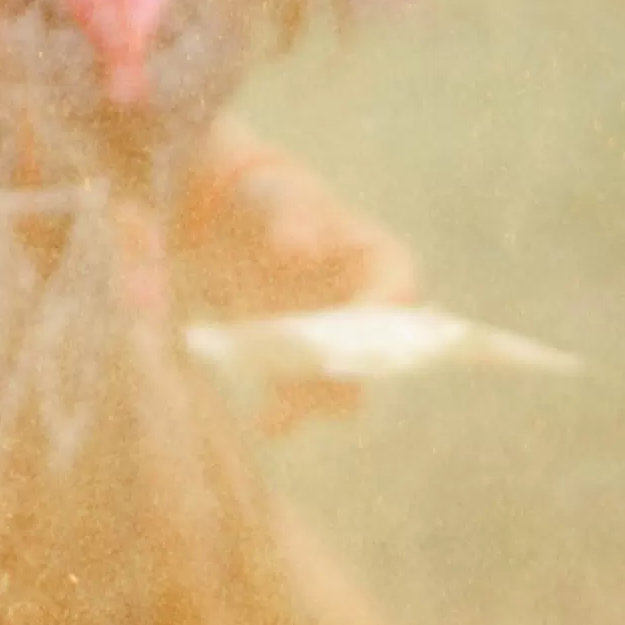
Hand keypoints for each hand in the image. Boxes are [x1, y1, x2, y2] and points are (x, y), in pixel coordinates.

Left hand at [178, 135, 418, 429]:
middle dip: (348, 370)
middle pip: (371, 352)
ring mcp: (331, 341)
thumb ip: (292, 220)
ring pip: (338, 383)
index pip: (398, 294)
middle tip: (316, 379)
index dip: (385, 318)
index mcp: (379, 262)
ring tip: (284, 410)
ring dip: (315, 397)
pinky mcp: (296, 364)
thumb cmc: (268, 200)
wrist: (226, 221)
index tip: (354, 334)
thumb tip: (299, 251)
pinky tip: (269, 424)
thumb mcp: (279, 200)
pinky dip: (285, 411)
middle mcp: (364, 310)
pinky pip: (297, 395)